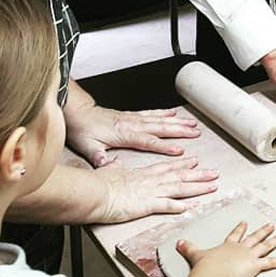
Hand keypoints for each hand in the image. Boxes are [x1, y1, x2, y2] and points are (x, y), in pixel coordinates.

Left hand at [65, 101, 200, 167]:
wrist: (79, 112)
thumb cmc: (83, 130)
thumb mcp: (88, 147)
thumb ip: (99, 157)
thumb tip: (106, 165)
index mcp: (125, 134)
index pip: (149, 142)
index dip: (165, 146)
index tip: (180, 150)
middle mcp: (133, 124)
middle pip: (161, 127)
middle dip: (180, 130)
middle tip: (196, 133)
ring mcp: (134, 118)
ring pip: (161, 119)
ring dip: (178, 121)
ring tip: (192, 123)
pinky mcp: (132, 115)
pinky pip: (153, 113)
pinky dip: (165, 112)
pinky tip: (174, 113)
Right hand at [95, 156, 218, 222]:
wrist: (93, 191)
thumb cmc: (98, 183)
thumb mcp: (108, 171)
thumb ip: (114, 167)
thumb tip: (113, 162)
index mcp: (143, 173)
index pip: (168, 167)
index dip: (184, 164)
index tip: (195, 161)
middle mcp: (151, 181)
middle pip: (180, 176)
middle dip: (199, 175)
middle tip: (214, 173)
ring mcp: (150, 192)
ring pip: (180, 188)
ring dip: (198, 187)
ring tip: (212, 186)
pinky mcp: (147, 205)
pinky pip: (168, 205)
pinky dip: (182, 206)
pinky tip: (194, 206)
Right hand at [177, 221, 275, 276]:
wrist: (212, 273)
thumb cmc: (205, 267)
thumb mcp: (195, 255)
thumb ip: (188, 248)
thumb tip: (178, 242)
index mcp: (228, 245)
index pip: (235, 234)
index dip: (240, 228)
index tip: (244, 222)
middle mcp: (240, 248)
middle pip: (254, 237)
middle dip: (262, 231)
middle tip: (270, 225)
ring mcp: (249, 256)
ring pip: (265, 246)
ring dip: (275, 241)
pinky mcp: (255, 265)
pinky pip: (271, 263)